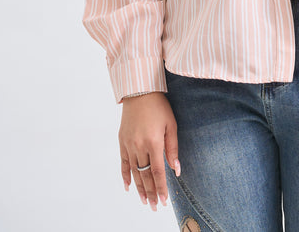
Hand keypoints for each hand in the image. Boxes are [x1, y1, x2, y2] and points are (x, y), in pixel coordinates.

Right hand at [118, 92, 180, 210]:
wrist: (139, 92)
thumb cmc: (159, 107)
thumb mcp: (171, 125)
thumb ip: (173, 148)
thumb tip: (176, 170)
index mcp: (153, 142)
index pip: (157, 172)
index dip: (161, 188)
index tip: (164, 201)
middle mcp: (139, 146)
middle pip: (145, 176)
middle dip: (151, 193)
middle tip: (155, 206)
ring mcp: (129, 144)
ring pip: (134, 172)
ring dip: (139, 188)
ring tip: (145, 201)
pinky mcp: (122, 141)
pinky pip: (123, 163)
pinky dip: (125, 176)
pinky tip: (128, 187)